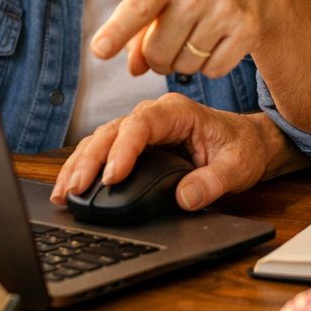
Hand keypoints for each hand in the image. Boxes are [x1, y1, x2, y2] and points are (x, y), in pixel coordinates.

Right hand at [50, 94, 288, 211]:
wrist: (247, 142)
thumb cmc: (242, 148)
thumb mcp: (237, 167)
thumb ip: (213, 182)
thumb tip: (185, 198)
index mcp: (177, 112)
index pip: (141, 125)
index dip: (123, 149)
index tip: (112, 177)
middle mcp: (154, 115)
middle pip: (112, 131)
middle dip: (90, 160)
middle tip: (75, 188)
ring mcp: (141, 128)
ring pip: (101, 140)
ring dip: (80, 164)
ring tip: (63, 191)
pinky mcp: (134, 145)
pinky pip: (103, 151)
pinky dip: (85, 168)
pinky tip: (69, 187)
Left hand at [89, 0, 287, 78]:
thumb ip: (140, 29)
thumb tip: (134, 69)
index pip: (139, 8)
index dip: (116, 31)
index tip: (99, 51)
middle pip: (159, 53)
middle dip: (157, 58)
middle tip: (168, 44)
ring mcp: (227, 9)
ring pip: (185, 66)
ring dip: (184, 62)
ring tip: (195, 38)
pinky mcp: (248, 29)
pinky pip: (213, 71)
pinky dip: (210, 66)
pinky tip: (217, 43)